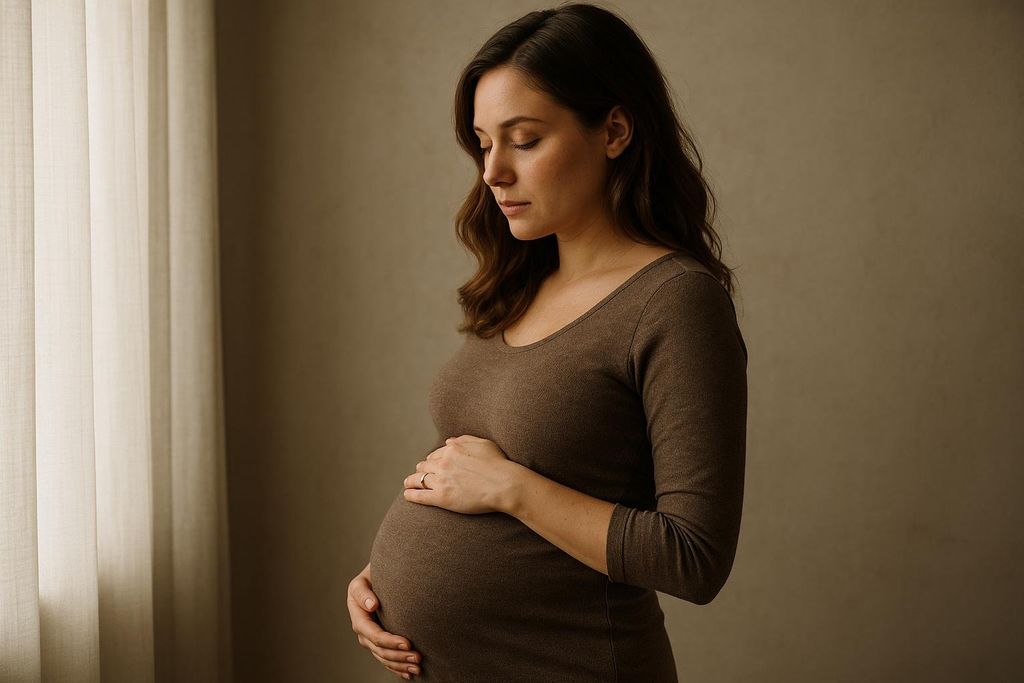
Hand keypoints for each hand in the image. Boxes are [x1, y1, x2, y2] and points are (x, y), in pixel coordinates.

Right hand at [347, 562, 421, 679]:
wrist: (378, 575)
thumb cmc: (374, 573)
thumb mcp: (364, 578)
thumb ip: (364, 591)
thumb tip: (371, 605)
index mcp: (357, 613)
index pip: (373, 633)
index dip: (389, 641)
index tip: (408, 643)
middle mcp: (362, 628)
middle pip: (379, 649)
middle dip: (398, 656)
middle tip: (418, 657)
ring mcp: (370, 637)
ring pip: (383, 657)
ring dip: (400, 664)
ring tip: (418, 667)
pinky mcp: (378, 641)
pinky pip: (386, 659)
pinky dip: (396, 668)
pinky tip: (409, 673)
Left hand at [402, 435, 518, 514]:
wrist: (503, 484)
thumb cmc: (498, 464)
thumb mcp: (483, 443)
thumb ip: (464, 439)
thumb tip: (448, 440)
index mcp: (452, 449)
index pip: (436, 454)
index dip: (433, 459)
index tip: (432, 463)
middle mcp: (443, 463)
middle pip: (425, 465)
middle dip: (422, 469)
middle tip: (420, 473)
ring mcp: (441, 480)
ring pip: (420, 478)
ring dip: (412, 480)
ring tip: (408, 483)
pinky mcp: (441, 497)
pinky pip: (420, 495)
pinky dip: (411, 494)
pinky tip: (407, 494)